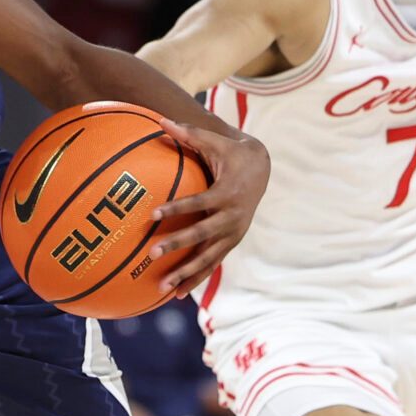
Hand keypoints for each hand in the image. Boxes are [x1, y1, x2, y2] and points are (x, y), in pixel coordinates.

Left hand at [147, 119, 270, 294]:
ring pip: (208, 257)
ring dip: (186, 273)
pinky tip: (175, 296)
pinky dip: (195, 279)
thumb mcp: (214, 142)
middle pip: (202, 235)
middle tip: (153, 252)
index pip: (199, 203)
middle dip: (178, 245)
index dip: (177, 209)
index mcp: (226, 194)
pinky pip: (212, 265)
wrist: (262, 171)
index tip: (153, 215)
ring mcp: (233, 234)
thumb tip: (160, 119)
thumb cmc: (231, 154)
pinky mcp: (230, 244)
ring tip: (162, 286)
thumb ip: (188, 133)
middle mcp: (232, 218)